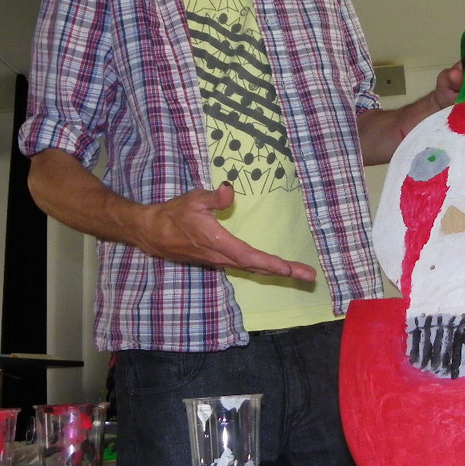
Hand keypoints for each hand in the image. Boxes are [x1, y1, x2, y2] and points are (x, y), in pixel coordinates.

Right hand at [134, 182, 316, 281]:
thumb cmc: (175, 214)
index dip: (269, 263)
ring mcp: (220, 261)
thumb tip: (231, 190)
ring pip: (252, 269)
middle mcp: (221, 256)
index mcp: (217, 242)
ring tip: (301, 273)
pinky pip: (246, 266)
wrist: (154, 233)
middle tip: (309, 275)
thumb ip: (214, 197)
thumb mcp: (193, 199)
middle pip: (256, 267)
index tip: (288, 269)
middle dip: (283, 272)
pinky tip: (275, 268)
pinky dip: (263, 268)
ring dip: (276, 271)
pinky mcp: (219, 260)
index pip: (248, 256)